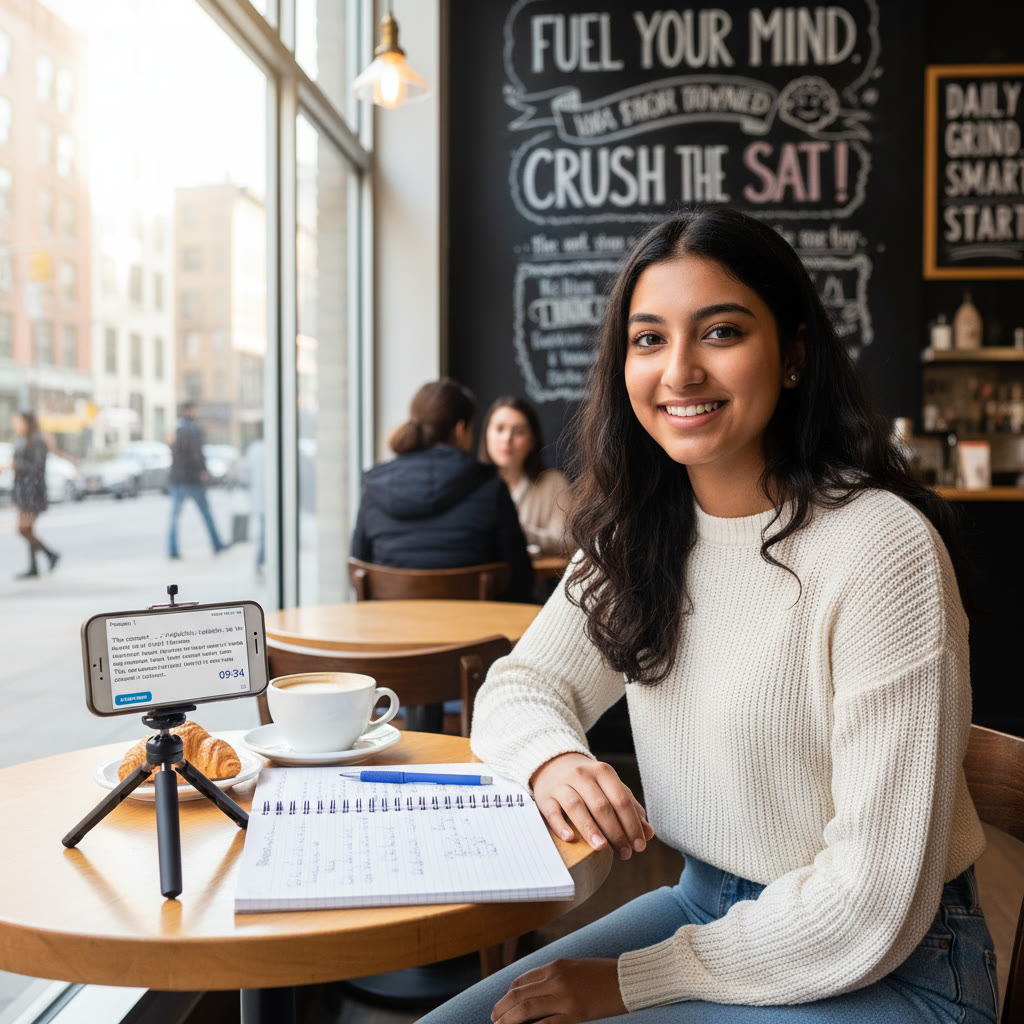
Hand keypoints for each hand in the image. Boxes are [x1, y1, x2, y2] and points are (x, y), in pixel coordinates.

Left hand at [491, 958, 625, 1023]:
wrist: (628, 979)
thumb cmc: (603, 974)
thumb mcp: (574, 968)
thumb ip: (554, 977)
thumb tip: (535, 990)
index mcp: (555, 966)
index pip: (521, 981)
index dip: (507, 995)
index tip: (502, 1005)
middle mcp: (555, 979)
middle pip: (519, 995)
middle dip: (502, 1008)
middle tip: (494, 1019)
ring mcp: (564, 996)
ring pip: (526, 1010)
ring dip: (509, 1020)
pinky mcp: (575, 1013)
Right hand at [531, 753, 653, 859]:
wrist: (553, 765)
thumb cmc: (589, 783)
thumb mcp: (610, 788)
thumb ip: (630, 808)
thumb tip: (648, 833)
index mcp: (603, 772)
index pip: (621, 799)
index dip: (632, 824)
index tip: (639, 846)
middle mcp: (582, 774)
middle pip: (601, 805)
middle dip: (615, 832)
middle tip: (625, 854)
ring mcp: (561, 784)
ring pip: (576, 806)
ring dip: (590, 828)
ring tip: (602, 848)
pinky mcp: (545, 797)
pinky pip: (552, 811)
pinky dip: (561, 825)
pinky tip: (570, 838)